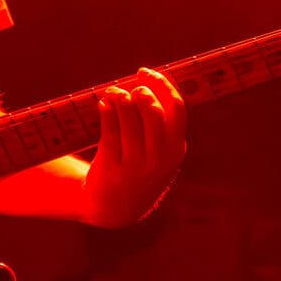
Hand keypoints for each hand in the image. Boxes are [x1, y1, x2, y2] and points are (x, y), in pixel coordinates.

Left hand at [81, 68, 186, 228]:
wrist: (115, 207)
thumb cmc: (137, 167)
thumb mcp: (158, 151)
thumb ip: (158, 122)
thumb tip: (145, 80)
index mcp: (175, 149)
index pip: (176, 108)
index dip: (160, 84)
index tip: (143, 72)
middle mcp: (160, 158)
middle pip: (154, 112)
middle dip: (140, 92)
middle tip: (128, 89)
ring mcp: (136, 165)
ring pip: (130, 120)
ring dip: (119, 98)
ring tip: (111, 93)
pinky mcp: (113, 169)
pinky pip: (110, 133)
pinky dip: (106, 112)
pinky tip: (103, 104)